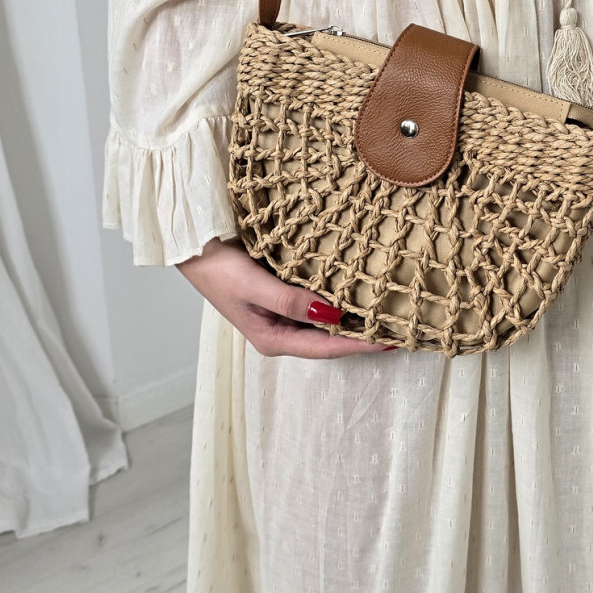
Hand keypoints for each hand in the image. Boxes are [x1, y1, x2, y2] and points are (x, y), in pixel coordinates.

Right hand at [176, 237, 396, 356]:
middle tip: (400, 325)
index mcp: (273, 339)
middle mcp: (282, 331)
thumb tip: (332, 315)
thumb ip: (290, 302)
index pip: (327, 347)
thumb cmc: (217, 269)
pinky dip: (340, 299)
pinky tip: (360, 290)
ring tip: (388, 310)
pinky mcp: (284, 296)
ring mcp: (283, 315)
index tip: (391, 339)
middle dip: (364, 334)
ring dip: (355, 317)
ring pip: (327, 321)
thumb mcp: (253, 286)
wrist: (192, 246)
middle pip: (331, 338)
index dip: (360, 344)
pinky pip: (318, 302)